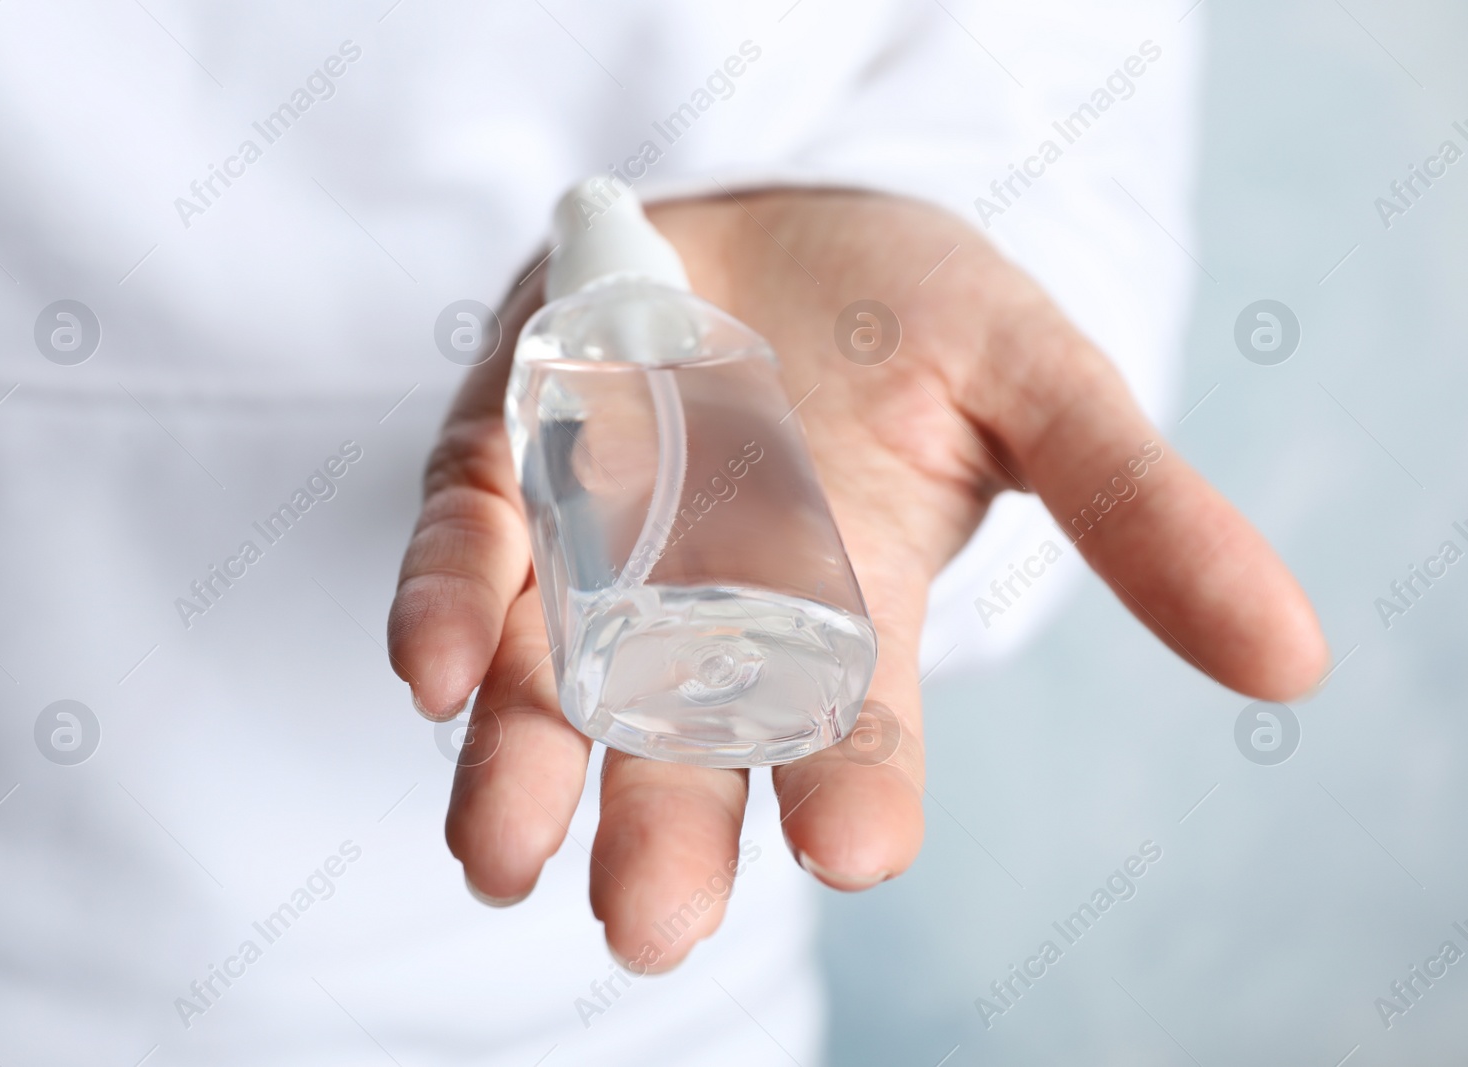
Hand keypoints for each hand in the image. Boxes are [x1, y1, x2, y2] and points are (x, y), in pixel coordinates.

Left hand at [388, 189, 1326, 969]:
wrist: (770, 209)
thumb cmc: (907, 305)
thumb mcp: (1038, 380)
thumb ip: (1136, 509)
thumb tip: (1291, 655)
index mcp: (840, 610)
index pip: (849, 725)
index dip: (858, 783)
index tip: (859, 848)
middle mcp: (703, 612)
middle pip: (678, 748)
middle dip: (665, 835)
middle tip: (653, 928)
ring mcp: (592, 546)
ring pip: (543, 685)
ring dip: (521, 771)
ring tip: (506, 857)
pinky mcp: (503, 469)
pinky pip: (460, 552)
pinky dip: (440, 605)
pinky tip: (435, 670)